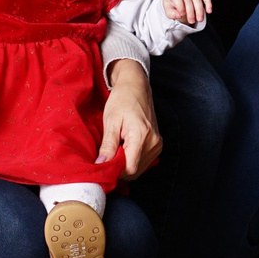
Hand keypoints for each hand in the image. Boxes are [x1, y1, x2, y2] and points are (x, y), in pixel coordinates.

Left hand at [97, 58, 162, 177]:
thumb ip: (107, 145)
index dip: (115, 170)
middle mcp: (153, 142)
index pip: (130, 168)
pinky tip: (124, 148)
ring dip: (126, 164)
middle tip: (107, 155)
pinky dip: (132, 160)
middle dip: (119, 168)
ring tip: (116, 149)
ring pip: (139, 168)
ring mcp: (157, 144)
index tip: (104, 164)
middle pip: (135, 171)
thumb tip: (101, 164)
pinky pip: (143, 162)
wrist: (136, 87)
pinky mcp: (157, 145)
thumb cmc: (122, 99)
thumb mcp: (110, 121)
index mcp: (141, 136)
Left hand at [160, 0, 213, 25]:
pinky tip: (209, 10)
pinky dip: (208, 2)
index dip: (179, 6)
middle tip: (192, 21)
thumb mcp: (168, 8)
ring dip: (199, 9)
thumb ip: (171, 13)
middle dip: (191, 11)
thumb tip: (178, 15)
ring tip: (200, 19)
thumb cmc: (172, 2)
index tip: (181, 15)